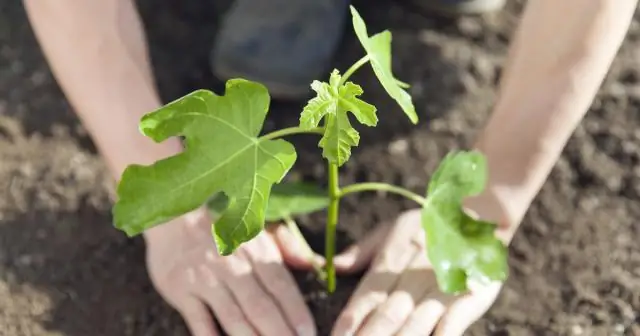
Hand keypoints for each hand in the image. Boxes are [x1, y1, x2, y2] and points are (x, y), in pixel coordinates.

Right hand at [143, 208, 318, 335]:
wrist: (174, 215)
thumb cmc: (224, 227)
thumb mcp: (259, 229)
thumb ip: (288, 247)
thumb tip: (313, 264)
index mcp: (255, 251)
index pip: (281, 287)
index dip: (297, 313)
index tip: (309, 334)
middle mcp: (232, 265)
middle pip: (261, 307)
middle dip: (279, 333)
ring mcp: (205, 279)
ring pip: (233, 318)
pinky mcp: (180, 291)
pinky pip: (199, 322)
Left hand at [331, 209, 505, 335]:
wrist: (479, 216)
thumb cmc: (427, 226)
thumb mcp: (390, 229)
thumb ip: (361, 251)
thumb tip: (331, 266)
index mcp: (391, 260)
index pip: (365, 298)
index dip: (349, 322)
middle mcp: (413, 278)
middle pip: (386, 317)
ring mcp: (441, 291)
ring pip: (414, 326)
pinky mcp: (469, 299)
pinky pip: (452, 325)